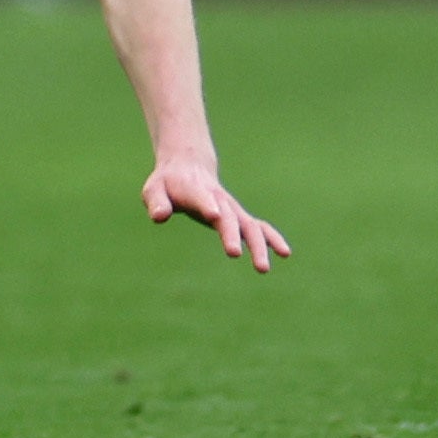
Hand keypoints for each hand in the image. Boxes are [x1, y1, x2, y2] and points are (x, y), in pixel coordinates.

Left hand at [143, 152, 290, 272]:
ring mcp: (232, 209)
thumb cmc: (167, 183)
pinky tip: (284, 253)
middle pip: (229, 217)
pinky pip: (259, 227)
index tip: (213, 215)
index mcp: (195, 192)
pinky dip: (272, 238)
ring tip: (263, 268)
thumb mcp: (154, 190)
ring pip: (250, 225)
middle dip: (231, 235)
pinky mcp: (239, 217)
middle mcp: (218, 201)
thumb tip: (159, 216)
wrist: (188, 168)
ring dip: (259, 245)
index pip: (202, 199)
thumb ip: (156, 202)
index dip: (207, 206)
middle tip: (234, 254)